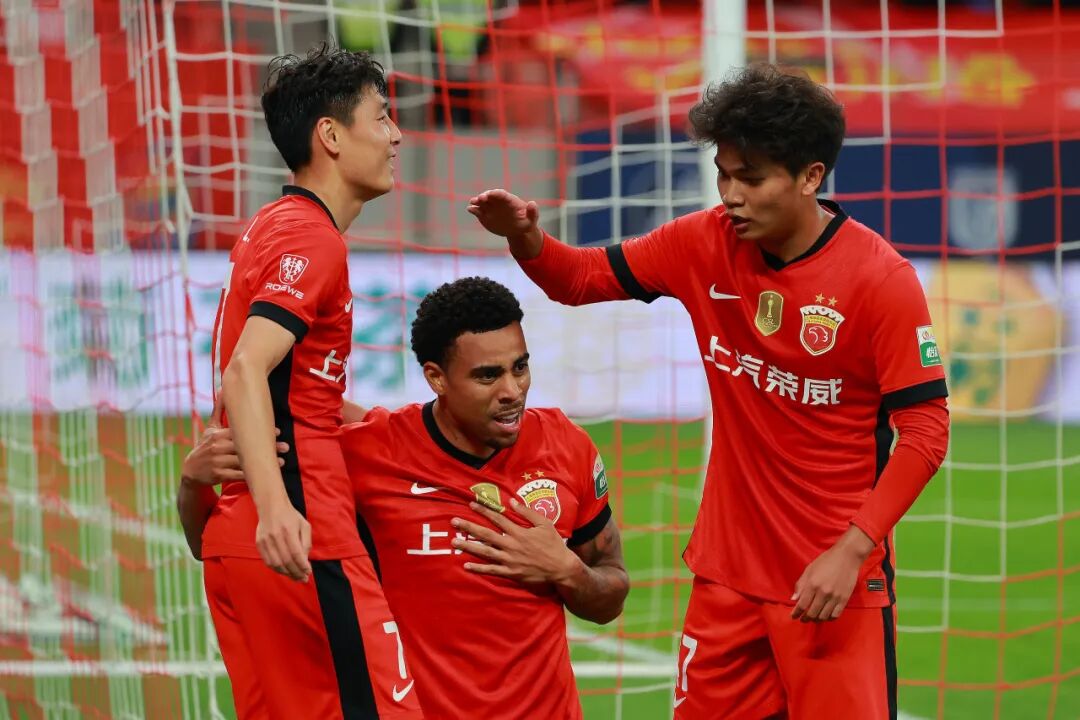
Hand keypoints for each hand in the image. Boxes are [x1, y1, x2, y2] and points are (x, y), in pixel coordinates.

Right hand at [181, 396, 288, 485]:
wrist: (190, 470)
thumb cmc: (206, 445)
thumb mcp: (210, 428)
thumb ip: (219, 410)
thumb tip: (223, 388)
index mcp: (217, 435)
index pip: (241, 431)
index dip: (260, 431)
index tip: (278, 431)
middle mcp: (217, 448)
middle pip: (246, 447)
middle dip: (267, 447)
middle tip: (286, 447)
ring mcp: (218, 462)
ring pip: (244, 462)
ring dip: (263, 462)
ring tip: (282, 461)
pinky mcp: (219, 475)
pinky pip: (239, 475)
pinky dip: (252, 475)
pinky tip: (266, 474)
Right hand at [255, 500, 311, 581]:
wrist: (271, 506)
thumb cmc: (291, 516)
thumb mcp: (304, 525)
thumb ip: (306, 542)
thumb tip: (305, 560)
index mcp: (289, 531)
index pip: (296, 553)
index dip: (302, 566)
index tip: (308, 572)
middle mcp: (276, 537)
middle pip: (286, 561)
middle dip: (296, 573)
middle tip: (303, 579)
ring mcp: (265, 541)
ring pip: (276, 564)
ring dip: (287, 573)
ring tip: (295, 577)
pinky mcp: (259, 544)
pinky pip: (268, 561)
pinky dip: (277, 569)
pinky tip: (284, 571)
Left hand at [451, 499, 579, 584]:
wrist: (561, 568)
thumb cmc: (553, 544)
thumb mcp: (544, 524)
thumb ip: (527, 512)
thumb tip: (511, 501)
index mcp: (519, 532)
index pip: (497, 519)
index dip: (483, 510)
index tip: (471, 504)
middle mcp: (511, 545)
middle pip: (486, 535)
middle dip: (469, 527)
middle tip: (454, 522)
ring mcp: (510, 560)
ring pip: (485, 552)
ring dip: (468, 546)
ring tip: (454, 541)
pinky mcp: (511, 573)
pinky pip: (492, 570)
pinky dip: (479, 568)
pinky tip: (466, 565)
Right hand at [467, 189, 539, 238]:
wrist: (516, 230)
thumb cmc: (525, 223)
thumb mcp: (531, 220)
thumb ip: (533, 212)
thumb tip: (532, 203)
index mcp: (509, 200)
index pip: (501, 194)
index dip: (496, 193)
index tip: (491, 194)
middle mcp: (498, 201)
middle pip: (490, 195)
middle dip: (485, 196)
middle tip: (480, 199)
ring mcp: (490, 208)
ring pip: (481, 202)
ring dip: (477, 201)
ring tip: (473, 202)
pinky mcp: (484, 215)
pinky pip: (477, 211)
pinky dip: (473, 209)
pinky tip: (470, 209)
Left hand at [791, 526, 874, 621]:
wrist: (847, 557)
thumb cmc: (827, 561)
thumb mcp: (809, 569)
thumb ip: (800, 585)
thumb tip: (794, 599)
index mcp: (813, 584)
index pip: (802, 604)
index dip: (796, 613)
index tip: (793, 616)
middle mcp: (823, 592)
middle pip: (812, 613)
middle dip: (805, 618)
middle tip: (803, 619)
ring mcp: (835, 597)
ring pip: (823, 616)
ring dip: (816, 620)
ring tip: (813, 618)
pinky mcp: (844, 599)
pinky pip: (835, 615)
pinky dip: (829, 618)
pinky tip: (825, 616)